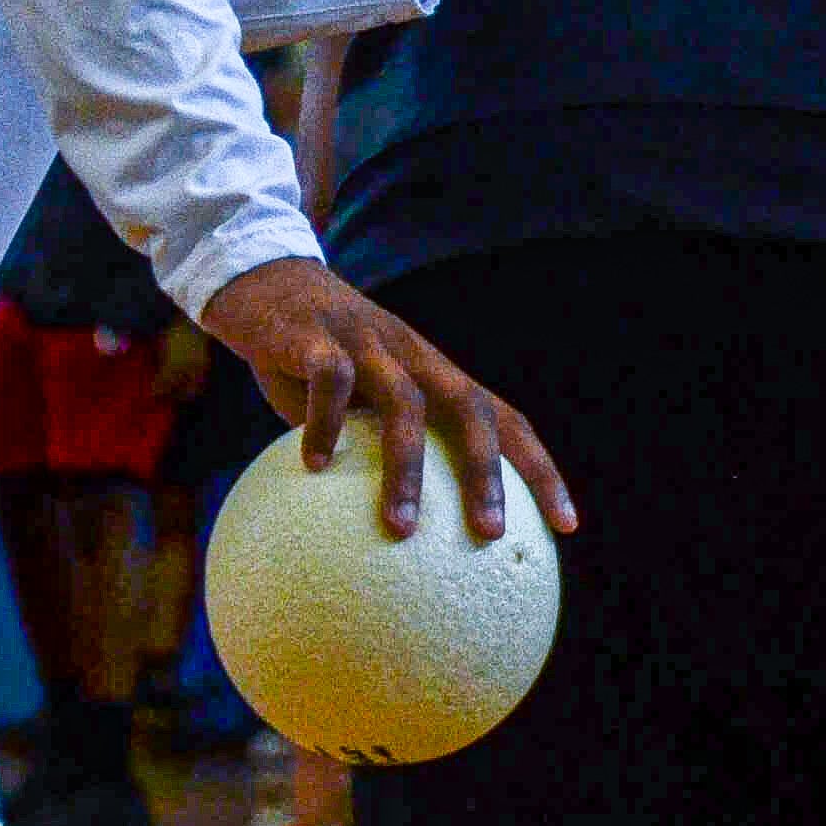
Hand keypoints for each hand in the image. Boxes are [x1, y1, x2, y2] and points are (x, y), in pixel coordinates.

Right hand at [201, 256, 574, 541]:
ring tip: (400, 528)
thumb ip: (372, 455)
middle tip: (491, 534)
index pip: (506, 421)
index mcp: (435, 375)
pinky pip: (330, 379)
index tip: (565, 526)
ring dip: (406, 467)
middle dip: (488, 472)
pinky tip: (314, 468)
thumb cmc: (312, 360)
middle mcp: (415, 355)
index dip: (540, 471)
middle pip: (473, 409)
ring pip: (405, 402)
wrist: (260, 282)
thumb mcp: (353, 407)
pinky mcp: (317, 334)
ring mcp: (368, 341)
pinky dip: (325, 424)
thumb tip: (388, 542)